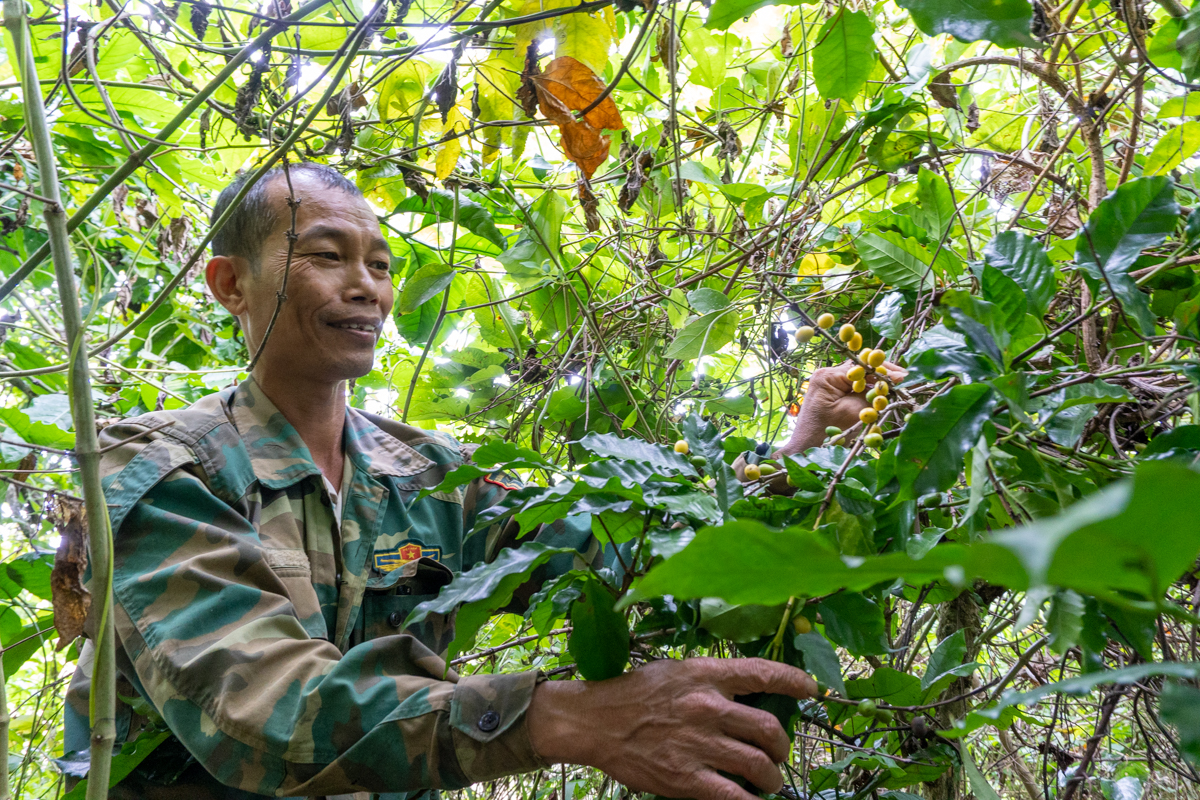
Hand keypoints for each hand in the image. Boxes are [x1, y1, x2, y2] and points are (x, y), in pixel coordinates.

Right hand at [527, 657, 817, 799]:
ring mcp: (698, 743)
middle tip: (779, 754)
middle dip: (782, 746)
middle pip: (768, 729)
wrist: (595, 720)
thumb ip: (712, 682)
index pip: (763, 673)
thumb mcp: (677, 672)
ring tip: (769, 781)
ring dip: (772, 778)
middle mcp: (707, 706)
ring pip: (759, 765)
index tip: (810, 690)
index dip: (794, 681)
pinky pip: (734, 796)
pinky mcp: (686, 777)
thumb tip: (748, 697)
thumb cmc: (635, 694)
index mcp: (705, 675)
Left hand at [778, 360, 906, 456]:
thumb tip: (890, 382)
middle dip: (882, 375)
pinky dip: (868, 392)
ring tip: (897, 386)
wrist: (806, 450)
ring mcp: (829, 385)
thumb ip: (871, 396)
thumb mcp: (853, 413)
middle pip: (861, 370)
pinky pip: (853, 389)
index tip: (903, 375)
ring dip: (876, 383)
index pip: (862, 366)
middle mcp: (827, 375)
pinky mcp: (832, 395)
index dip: (884, 370)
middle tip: (904, 379)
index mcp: (828, 376)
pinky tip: (882, 396)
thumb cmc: (825, 434)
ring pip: (859, 379)